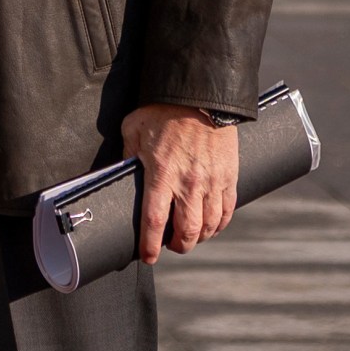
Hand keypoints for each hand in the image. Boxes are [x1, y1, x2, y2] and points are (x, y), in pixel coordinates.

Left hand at [119, 104, 240, 263]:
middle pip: (187, 232)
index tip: (148, 256)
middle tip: (172, 247)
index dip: (150, 246)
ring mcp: (212, 182)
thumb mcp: (133, 130)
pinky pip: (227, 210)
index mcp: (161, 175)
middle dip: (179, 246)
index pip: (154, 222)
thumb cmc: (162, 110)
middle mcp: (188, 184)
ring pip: (210, 226)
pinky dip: (220, 223)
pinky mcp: (229, 176)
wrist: (201, 94)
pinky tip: (213, 225)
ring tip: (192, 237)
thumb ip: (127, 155)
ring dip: (200, 238)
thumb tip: (120, 172)